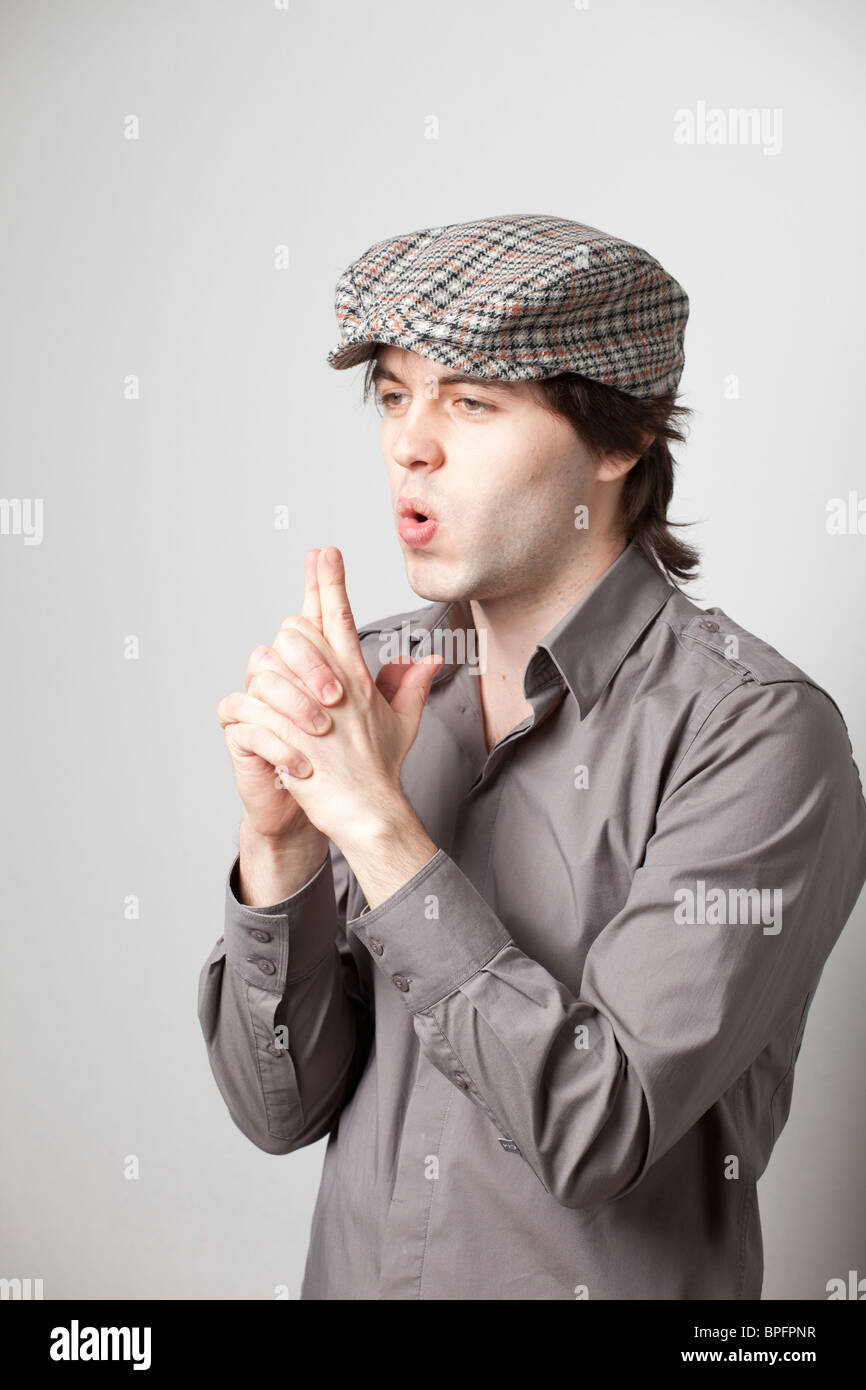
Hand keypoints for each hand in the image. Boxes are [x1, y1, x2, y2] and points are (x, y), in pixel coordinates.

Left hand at [242, 546, 442, 853]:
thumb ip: (412, 685)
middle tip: (294, 632)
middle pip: (299, 629)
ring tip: (275, 687)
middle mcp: (335, 687)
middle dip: (290, 627)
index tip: (322, 553)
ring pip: (271, 662)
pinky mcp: (288, 736)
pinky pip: (254, 704)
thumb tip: (426, 662)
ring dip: (266, 669)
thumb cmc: (381, 771)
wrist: (369, 811)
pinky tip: (250, 712)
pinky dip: (248, 705)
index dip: (330, 580)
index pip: (341, 617)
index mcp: (359, 679)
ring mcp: (310, 710)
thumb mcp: (403, 722)